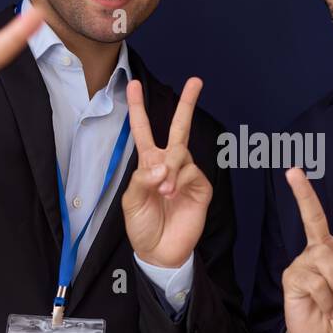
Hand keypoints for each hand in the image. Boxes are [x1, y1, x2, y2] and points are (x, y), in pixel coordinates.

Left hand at [121, 76, 211, 268]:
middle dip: (187, 103)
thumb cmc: (142, 226)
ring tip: (164, 191)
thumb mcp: (131, 201)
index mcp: (149, 164)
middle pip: (179, 128)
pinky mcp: (201, 187)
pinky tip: (173, 193)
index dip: (138, 108)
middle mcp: (169, 164)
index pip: (143, 130)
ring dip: (170, 168)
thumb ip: (142, 178)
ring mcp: (187, 174)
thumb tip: (163, 165)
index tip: (134, 84)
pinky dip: (179, 178)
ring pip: (181, 153)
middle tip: (196, 80)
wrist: (160, 252)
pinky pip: (191, 170)